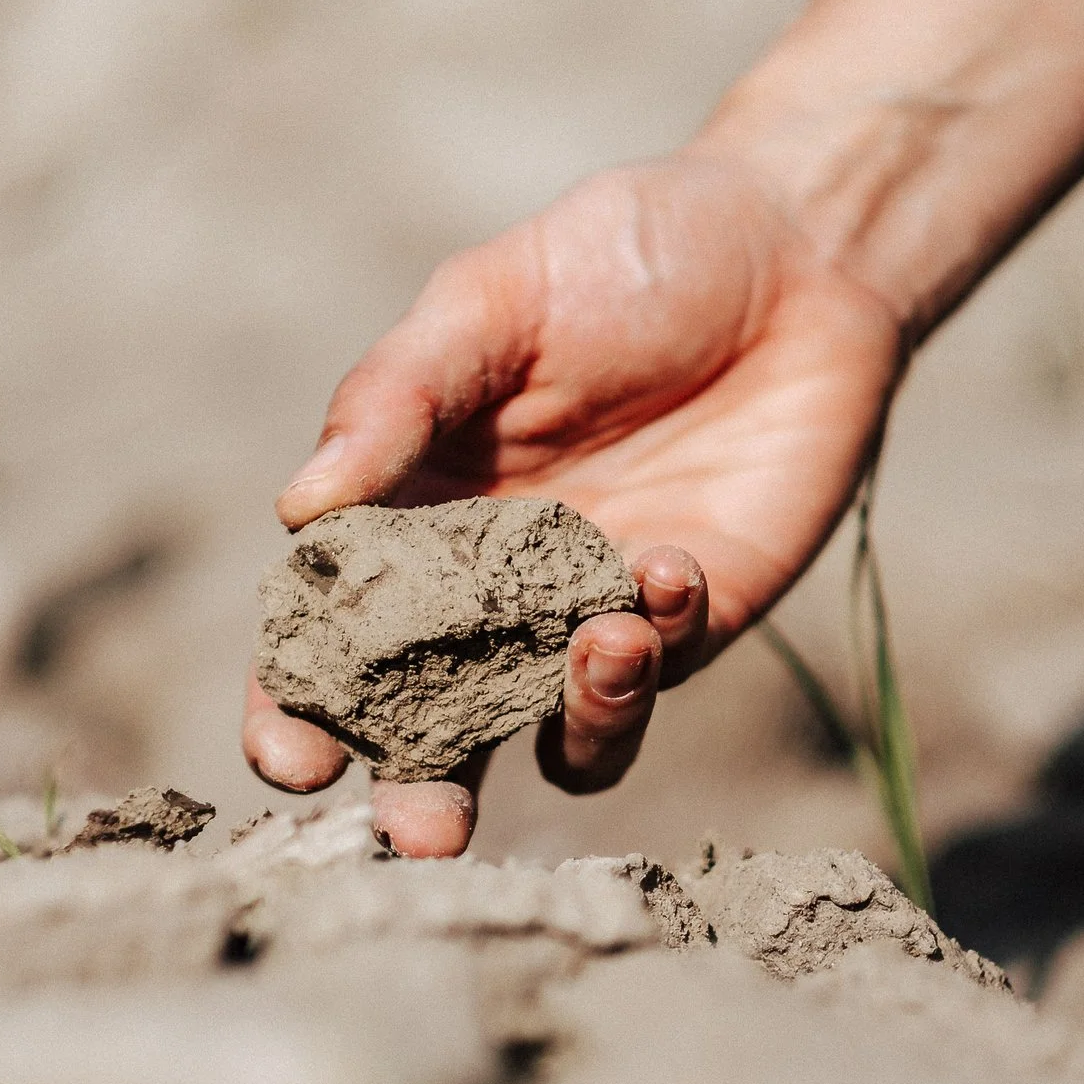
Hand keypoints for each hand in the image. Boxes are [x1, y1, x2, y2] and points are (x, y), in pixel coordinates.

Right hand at [243, 149, 902, 855]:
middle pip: (429, 732)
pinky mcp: (687, 622)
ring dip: (570, 723)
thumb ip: (396, 399)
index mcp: (405, 518)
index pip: (326, 640)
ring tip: (601, 648)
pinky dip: (653, 648)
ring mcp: (585, 617)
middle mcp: (485, 592)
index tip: (291, 758)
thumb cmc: (618, 258)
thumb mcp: (489, 304)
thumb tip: (299, 506)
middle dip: (419, 796)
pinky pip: (653, 682)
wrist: (792, 253)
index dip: (295, 708)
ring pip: (554, 742)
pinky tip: (669, 566)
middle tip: (429, 830)